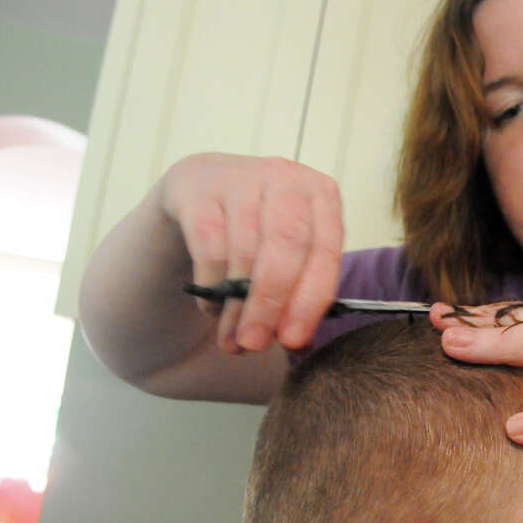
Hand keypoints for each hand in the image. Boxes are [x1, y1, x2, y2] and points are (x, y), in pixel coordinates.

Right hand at [160, 153, 343, 352]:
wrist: (205, 187)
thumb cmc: (260, 229)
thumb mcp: (292, 254)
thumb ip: (301, 294)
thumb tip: (300, 344)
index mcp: (322, 195)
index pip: (325, 251)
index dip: (310, 300)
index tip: (293, 340)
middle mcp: (286, 178)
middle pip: (286, 245)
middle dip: (270, 303)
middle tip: (254, 344)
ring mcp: (240, 177)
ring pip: (243, 251)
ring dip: (236, 305)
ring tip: (232, 338)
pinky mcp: (197, 187)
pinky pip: (207, 247)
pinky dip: (210, 287)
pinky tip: (213, 307)